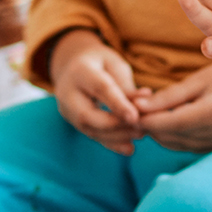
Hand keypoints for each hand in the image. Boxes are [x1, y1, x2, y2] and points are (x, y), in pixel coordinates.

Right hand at [49, 29, 145, 155]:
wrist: (75, 66)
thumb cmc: (100, 62)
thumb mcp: (115, 64)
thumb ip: (126, 84)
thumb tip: (144, 102)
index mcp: (80, 71)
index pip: (99, 89)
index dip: (118, 104)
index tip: (136, 117)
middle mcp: (67, 92)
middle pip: (87, 115)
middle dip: (115, 125)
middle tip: (141, 128)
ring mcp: (67, 109)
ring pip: (89, 129)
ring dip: (116, 136)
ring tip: (141, 134)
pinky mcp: (73, 121)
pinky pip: (91, 135)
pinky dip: (111, 143)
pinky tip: (129, 148)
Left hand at [135, 62, 211, 152]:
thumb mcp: (198, 79)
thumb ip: (168, 96)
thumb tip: (135, 106)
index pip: (167, 123)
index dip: (143, 118)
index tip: (126, 107)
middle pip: (168, 137)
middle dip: (148, 126)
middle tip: (131, 110)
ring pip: (175, 145)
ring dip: (159, 132)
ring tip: (147, 113)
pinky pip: (187, 146)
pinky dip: (173, 135)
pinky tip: (167, 119)